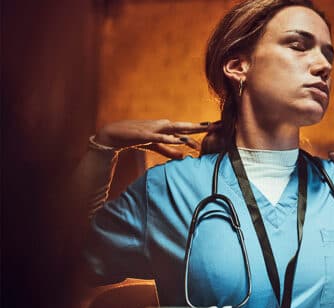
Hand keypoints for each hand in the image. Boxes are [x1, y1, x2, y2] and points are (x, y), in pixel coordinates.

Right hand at [93, 119, 211, 158]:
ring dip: (190, 130)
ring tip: (204, 130)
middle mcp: (163, 125)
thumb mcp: (156, 146)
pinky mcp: (146, 135)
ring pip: (176, 129)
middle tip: (218, 125)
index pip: (188, 128)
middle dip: (202, 126)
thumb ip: (169, 151)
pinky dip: (171, 139)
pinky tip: (181, 140)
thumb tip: (184, 156)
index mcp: (167, 128)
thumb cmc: (136, 138)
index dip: (202, 128)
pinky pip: (161, 137)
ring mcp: (155, 128)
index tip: (218, 128)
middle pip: (186, 126)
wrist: (114, 134)